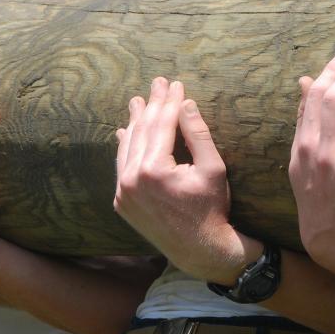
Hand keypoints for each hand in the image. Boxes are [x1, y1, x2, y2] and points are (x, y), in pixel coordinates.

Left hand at [114, 77, 260, 283]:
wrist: (199, 250)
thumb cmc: (212, 208)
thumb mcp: (213, 168)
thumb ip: (198, 133)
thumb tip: (185, 102)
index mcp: (154, 170)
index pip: (162, 124)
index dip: (169, 101)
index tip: (174, 83)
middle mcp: (131, 180)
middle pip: (142, 131)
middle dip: (151, 105)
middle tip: (157, 83)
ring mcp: (122, 192)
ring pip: (128, 147)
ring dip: (134, 122)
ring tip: (137, 101)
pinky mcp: (121, 201)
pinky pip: (121, 167)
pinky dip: (125, 147)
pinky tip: (125, 132)